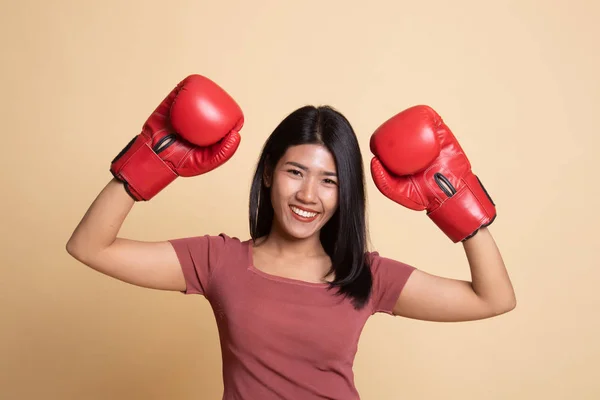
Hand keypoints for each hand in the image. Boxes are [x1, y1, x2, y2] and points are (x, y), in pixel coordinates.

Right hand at [110, 74, 243, 200]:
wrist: (156, 158)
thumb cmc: (182, 163)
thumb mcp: (207, 161)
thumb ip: (224, 152)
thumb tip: (237, 134)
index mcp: (207, 133)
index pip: (221, 121)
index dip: (229, 114)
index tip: (235, 114)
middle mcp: (196, 121)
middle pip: (209, 105)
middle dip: (218, 97)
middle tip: (222, 97)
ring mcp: (182, 113)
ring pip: (194, 96)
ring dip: (202, 88)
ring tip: (209, 86)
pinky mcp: (169, 106)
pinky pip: (177, 94)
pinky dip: (184, 87)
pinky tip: (191, 85)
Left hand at [369, 105, 495, 241]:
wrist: (449, 196)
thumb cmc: (424, 197)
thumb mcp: (398, 191)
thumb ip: (382, 181)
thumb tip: (374, 160)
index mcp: (404, 159)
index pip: (392, 144)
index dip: (384, 138)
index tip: (379, 137)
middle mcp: (417, 149)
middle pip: (405, 131)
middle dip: (398, 124)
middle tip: (392, 125)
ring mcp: (431, 142)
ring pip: (420, 125)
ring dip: (413, 117)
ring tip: (406, 118)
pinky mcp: (444, 138)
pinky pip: (436, 124)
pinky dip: (430, 117)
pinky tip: (423, 116)